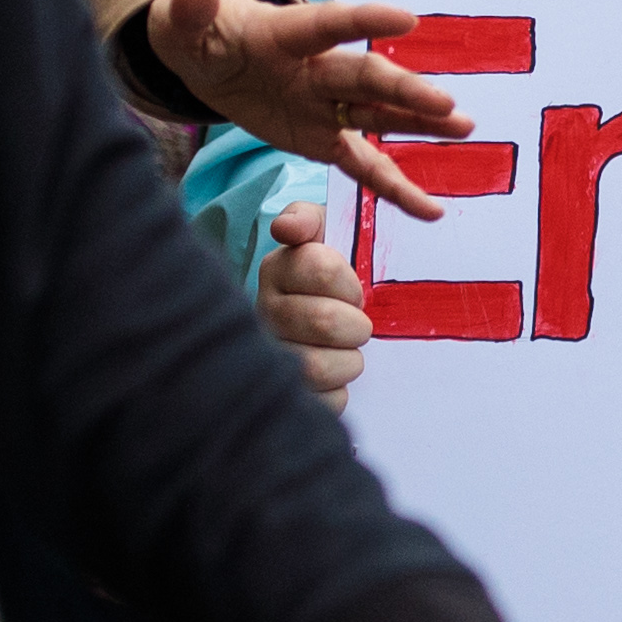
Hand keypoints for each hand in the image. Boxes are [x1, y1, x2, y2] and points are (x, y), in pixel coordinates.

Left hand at [149, 0, 464, 217]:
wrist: (210, 60)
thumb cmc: (198, 34)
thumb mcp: (181, 23)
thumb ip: (189, 8)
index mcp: (286, 33)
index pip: (329, 24)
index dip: (365, 21)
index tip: (405, 21)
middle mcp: (317, 67)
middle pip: (365, 77)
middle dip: (405, 90)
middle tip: (446, 103)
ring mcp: (326, 104)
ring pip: (379, 115)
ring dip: (420, 124)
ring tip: (464, 129)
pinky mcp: (324, 138)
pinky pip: (364, 165)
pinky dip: (395, 188)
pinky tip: (430, 209)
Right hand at [257, 197, 368, 406]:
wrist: (328, 314)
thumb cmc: (330, 274)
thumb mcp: (322, 231)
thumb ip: (307, 219)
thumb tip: (286, 228)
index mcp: (276, 269)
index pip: (321, 268)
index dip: (350, 282)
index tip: (353, 290)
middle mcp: (264, 312)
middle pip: (325, 322)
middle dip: (356, 325)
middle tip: (357, 325)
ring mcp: (269, 355)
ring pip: (317, 367)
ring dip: (349, 361)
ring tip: (347, 351)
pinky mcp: (285, 393)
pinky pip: (323, 402)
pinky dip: (340, 392)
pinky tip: (335, 377)